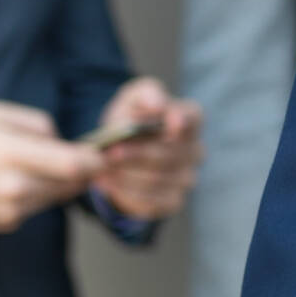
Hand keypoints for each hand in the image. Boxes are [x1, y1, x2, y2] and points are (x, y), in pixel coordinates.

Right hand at [0, 101, 102, 233]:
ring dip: (61, 183)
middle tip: (83, 158)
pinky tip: (19, 182)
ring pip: (58, 196)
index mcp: (11, 152)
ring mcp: (10, 209)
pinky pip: (38, 207)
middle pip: (72, 183)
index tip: (103, 153)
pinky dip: (39, 194)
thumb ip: (38, 123)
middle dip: (83, 171)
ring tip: (41, 166)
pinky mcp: (7, 223)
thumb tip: (65, 140)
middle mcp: (13, 185)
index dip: (96, 160)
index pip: (73, 163)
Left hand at [89, 78, 203, 219]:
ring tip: (100, 169)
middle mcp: (195, 150)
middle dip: (136, 154)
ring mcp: (187, 178)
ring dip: (125, 175)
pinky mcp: (173, 201)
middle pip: (168, 154)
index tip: (171, 125)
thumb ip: (146, 94)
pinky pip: (152, 202)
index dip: (182, 121)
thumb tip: (157, 104)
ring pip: (156, 180)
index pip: (192, 119)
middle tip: (109, 153)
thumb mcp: (132, 100)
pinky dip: (125, 193)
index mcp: (189, 120)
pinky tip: (106, 183)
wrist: (119, 151)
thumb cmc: (131, 120)